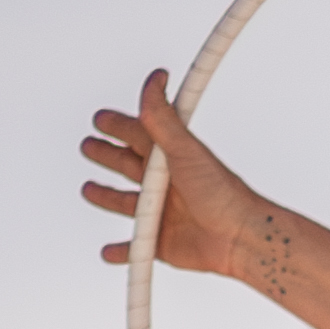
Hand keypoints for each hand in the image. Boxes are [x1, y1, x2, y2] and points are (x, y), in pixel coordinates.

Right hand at [79, 70, 274, 280]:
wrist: (241, 237)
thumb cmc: (218, 191)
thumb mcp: (184, 149)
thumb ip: (162, 117)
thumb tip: (157, 77)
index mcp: (170, 158)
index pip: (137, 136)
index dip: (117, 126)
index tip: (99, 119)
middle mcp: (165, 184)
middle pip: (127, 166)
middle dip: (107, 156)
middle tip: (88, 146)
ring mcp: (162, 214)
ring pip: (126, 204)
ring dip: (107, 197)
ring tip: (89, 190)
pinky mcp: (162, 243)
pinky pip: (136, 248)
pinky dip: (121, 250)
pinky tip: (108, 251)